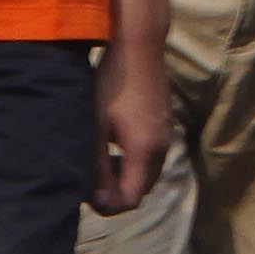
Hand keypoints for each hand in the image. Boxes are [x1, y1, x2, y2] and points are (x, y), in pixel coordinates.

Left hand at [91, 45, 175, 213]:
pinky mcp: (166, 122)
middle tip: (90, 181)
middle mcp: (162, 147)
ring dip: (127, 176)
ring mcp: (167, 134)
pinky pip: (154, 155)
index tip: (87, 194)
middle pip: (142, 189)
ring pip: (149, 172)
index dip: (109, 205)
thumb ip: (97, 166)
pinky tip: (117, 143)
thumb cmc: (112, 85)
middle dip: (117, 192)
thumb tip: (97, 198)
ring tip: (101, 162)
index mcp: (144, 152)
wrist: (139, 48)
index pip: (131, 199)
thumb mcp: (96, 127)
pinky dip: (136, 161)